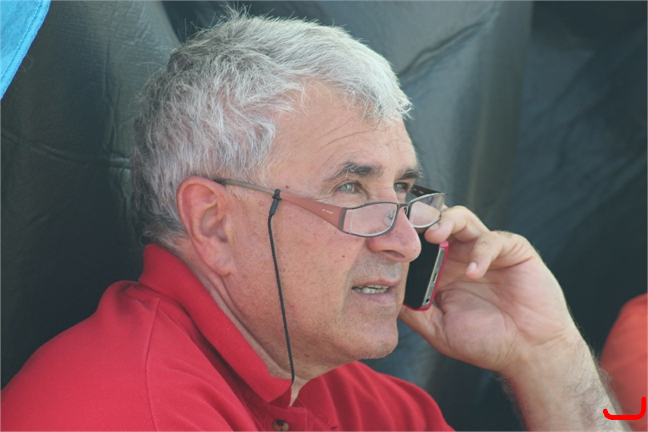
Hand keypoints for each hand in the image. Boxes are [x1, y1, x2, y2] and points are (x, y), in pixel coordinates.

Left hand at [399, 205, 580, 376]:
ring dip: (446, 221)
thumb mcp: (438, 329)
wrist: (529, 354)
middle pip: (437, 221)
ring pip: (463, 218)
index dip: (403, 237)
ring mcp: (486, 251)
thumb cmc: (485, 343)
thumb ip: (413, 310)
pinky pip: (493, 240)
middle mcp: (461, 254)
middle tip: (408, 226)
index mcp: (441, 270)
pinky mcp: (513, 251)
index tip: (385, 239)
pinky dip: (481, 252)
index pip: (418, 242)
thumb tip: (384, 293)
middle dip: (421, 220)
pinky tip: (473, 273)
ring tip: (435, 236)